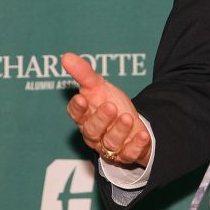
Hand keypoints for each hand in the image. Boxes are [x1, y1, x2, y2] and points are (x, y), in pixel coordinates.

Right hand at [62, 52, 151, 167]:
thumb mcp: (98, 86)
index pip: (76, 114)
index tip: (82, 98)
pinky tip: (143, 135)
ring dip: (119, 130)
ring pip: (111, 142)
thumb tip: (66, 56)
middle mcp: (95, 133)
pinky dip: (136, 145)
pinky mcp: (127, 153)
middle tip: (110, 107)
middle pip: (92, 130)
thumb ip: (83, 73)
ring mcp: (110, 145)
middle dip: (101, 119)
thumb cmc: (109, 103)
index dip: (78, 108)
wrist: (130, 124)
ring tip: (127, 117)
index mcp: (85, 116)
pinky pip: (130, 153)